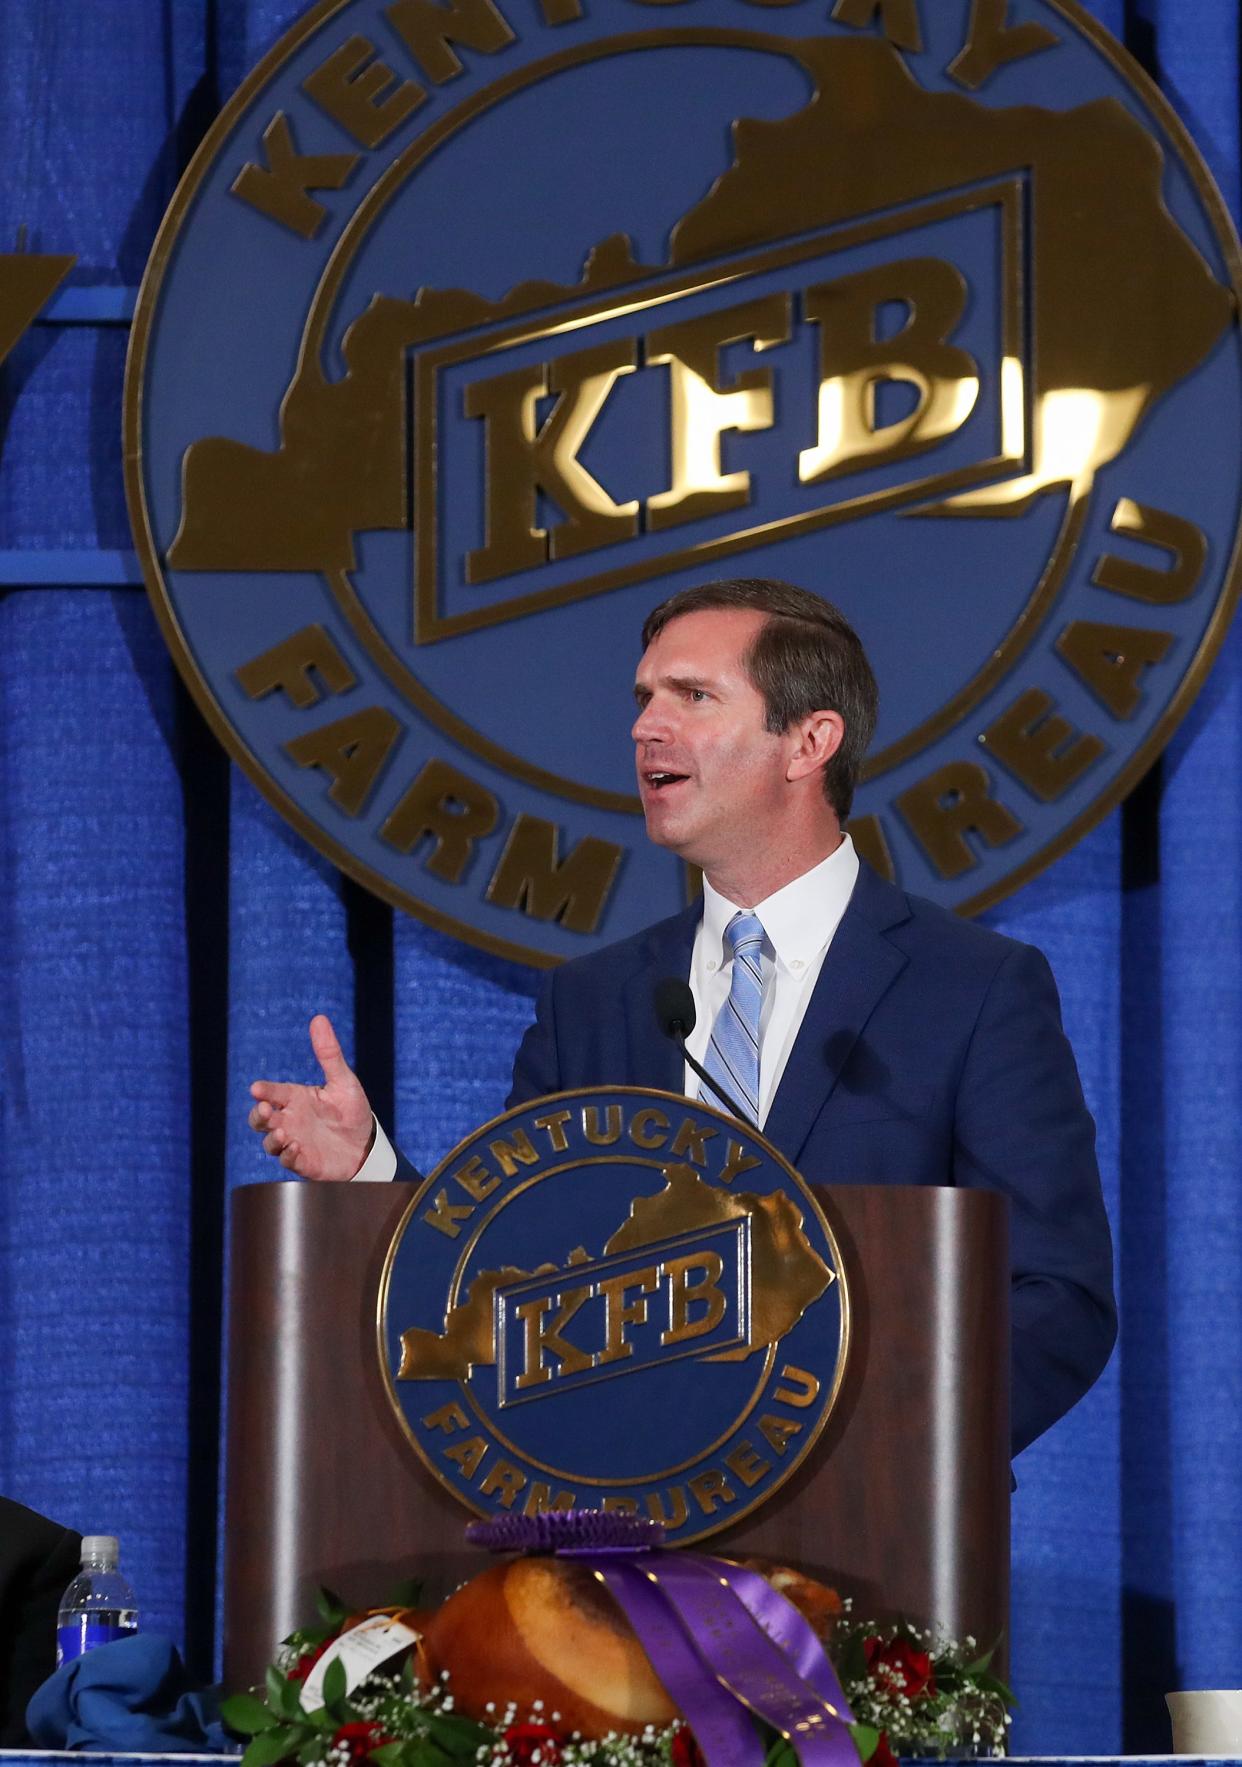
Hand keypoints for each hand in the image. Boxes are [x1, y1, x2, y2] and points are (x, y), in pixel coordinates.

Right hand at [248, 1014, 373, 1181]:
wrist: (367, 1145)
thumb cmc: (352, 1111)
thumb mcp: (343, 1081)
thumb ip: (329, 1053)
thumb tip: (319, 1018)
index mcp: (296, 1098)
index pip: (273, 1092)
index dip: (264, 1090)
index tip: (257, 1088)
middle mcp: (290, 1120)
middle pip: (260, 1119)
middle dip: (257, 1115)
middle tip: (264, 1111)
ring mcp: (294, 1142)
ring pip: (270, 1142)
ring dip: (272, 1138)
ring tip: (284, 1133)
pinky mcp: (302, 1162)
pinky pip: (287, 1160)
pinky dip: (288, 1155)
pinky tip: (296, 1148)